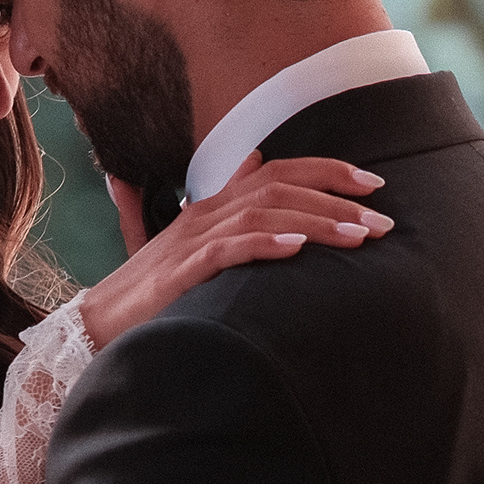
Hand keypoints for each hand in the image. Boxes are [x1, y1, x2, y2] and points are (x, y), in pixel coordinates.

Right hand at [79, 156, 389, 347]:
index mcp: (215, 204)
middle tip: (383, 221)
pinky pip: (228, 250)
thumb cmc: (154, 288)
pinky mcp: (182, 272)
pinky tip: (296, 248)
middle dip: (337, 200)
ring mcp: (193, 239)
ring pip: (263, 213)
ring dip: (315, 223)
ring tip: (357, 237)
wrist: (99, 323)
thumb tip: (255, 160)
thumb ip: (228, 203)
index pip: (279, 170)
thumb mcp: (196, 240)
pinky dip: (264, 244)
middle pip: (280, 187)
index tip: (373, 184)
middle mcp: (207, 213)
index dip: (328, 171)